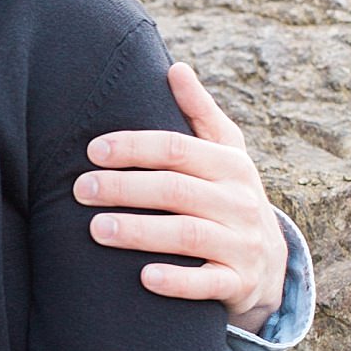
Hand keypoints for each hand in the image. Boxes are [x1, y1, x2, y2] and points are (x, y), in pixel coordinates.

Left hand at [74, 61, 287, 332]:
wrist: (270, 266)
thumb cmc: (230, 197)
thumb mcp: (226, 153)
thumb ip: (199, 112)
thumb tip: (175, 67)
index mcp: (230, 165)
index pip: (177, 148)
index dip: (134, 147)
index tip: (93, 150)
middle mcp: (239, 201)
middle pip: (176, 189)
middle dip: (125, 187)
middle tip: (81, 190)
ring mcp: (241, 244)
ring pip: (187, 235)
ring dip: (139, 231)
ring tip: (96, 229)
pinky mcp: (238, 284)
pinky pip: (207, 283)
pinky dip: (177, 281)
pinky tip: (144, 278)